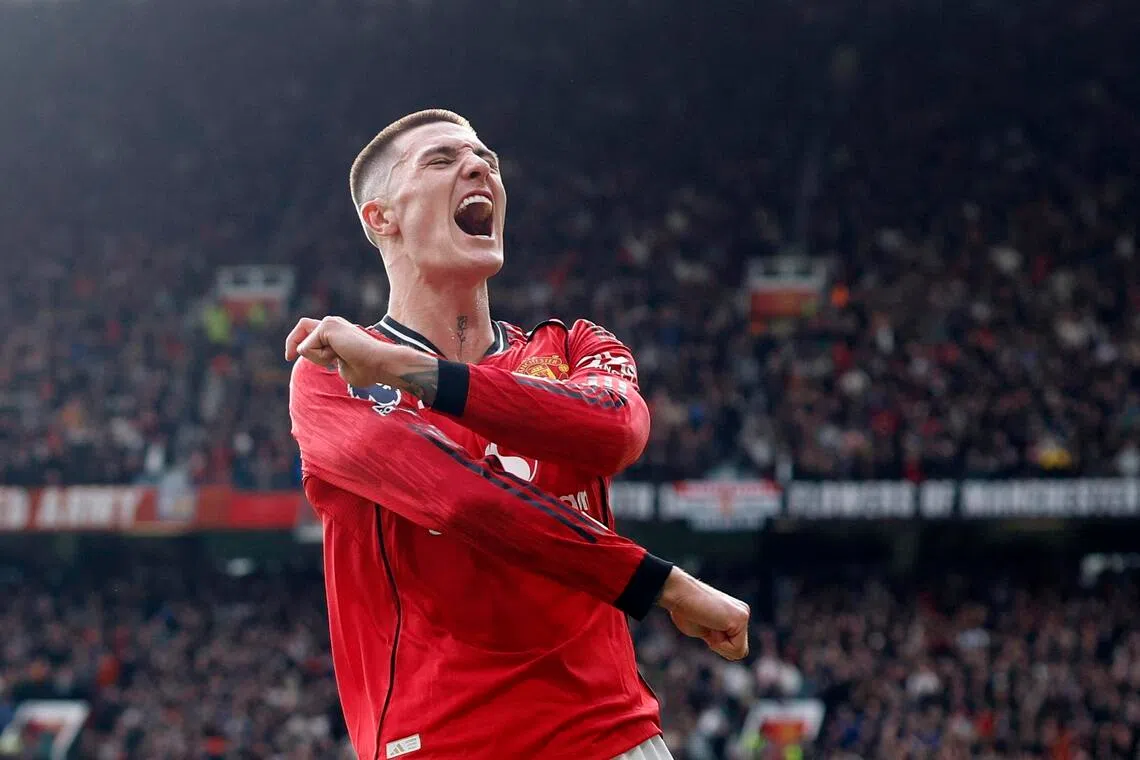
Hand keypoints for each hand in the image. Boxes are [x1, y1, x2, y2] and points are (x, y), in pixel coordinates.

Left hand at [285, 317, 439, 402]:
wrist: (380, 364)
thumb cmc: (368, 370)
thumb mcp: (343, 367)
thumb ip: (331, 361)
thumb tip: (326, 364)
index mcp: (338, 332)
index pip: (310, 329)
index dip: (298, 341)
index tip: (290, 356)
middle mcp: (333, 323)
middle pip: (302, 326)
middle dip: (292, 342)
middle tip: (288, 357)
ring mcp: (330, 322)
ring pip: (305, 344)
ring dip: (316, 358)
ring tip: (336, 360)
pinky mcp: (327, 326)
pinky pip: (307, 348)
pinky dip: (319, 358)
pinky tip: (338, 356)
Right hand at [658, 568, 749, 660]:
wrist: (679, 594)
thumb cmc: (685, 612)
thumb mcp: (705, 630)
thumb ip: (718, 637)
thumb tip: (726, 650)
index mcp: (735, 615)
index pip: (734, 646)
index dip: (716, 645)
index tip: (705, 626)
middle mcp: (742, 612)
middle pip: (740, 651)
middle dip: (720, 646)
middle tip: (707, 625)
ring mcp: (743, 614)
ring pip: (740, 652)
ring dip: (720, 645)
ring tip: (709, 623)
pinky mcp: (741, 618)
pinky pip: (737, 649)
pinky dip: (720, 644)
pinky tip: (712, 624)